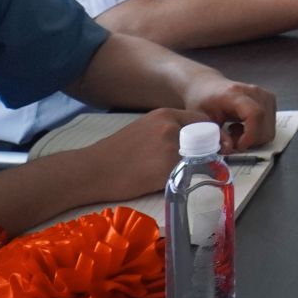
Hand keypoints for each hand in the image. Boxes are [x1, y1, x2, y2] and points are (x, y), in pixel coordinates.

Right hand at [81, 108, 206, 201]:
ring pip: (196, 158)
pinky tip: (164, 182)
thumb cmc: (114, 152)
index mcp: (165, 114)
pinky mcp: (166, 169)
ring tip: (176, 174)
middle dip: (204, 152)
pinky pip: (184, 174)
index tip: (206, 147)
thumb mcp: (144, 129)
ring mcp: (170, 147)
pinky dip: (180, 180)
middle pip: (203, 140)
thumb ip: (168, 130)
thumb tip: (191, 141)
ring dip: (192, 167)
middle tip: (198, 164)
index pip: (202, 121)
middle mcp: (171, 127)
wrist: (91, 170)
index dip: (206, 136)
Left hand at [181, 75, 276, 151]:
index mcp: (235, 94)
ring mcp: (265, 95)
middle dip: (249, 141)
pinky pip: (270, 126)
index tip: (238, 146)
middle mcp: (255, 92)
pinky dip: (258, 133)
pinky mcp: (269, 100)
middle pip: (264, 125)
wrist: (208, 85)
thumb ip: (215, 135)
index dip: (250, 135)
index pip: (254, 114)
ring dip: (253, 138)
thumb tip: (229, 149)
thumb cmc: (202, 100)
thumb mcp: (200, 119)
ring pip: (269, 129)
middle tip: (230, 139)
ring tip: (235, 132)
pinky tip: (243, 127)